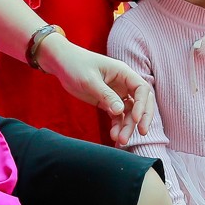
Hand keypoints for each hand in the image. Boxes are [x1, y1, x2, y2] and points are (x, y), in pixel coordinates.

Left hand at [38, 35, 155, 144]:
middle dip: (142, 118)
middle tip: (141, 133)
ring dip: (127, 126)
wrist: (61, 64)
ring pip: (129, 113)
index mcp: (123, 72)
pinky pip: (117, 116)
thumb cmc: (75, 65)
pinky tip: (114, 137)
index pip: (142, 89)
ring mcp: (117, 94)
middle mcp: (124, 83)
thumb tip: (120, 110)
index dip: (142, 104)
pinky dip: (117, 127)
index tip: (136, 119)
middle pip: (141, 102)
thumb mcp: (90, 80)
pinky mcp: (107, 102)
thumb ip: (105, 95)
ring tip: (121, 141)